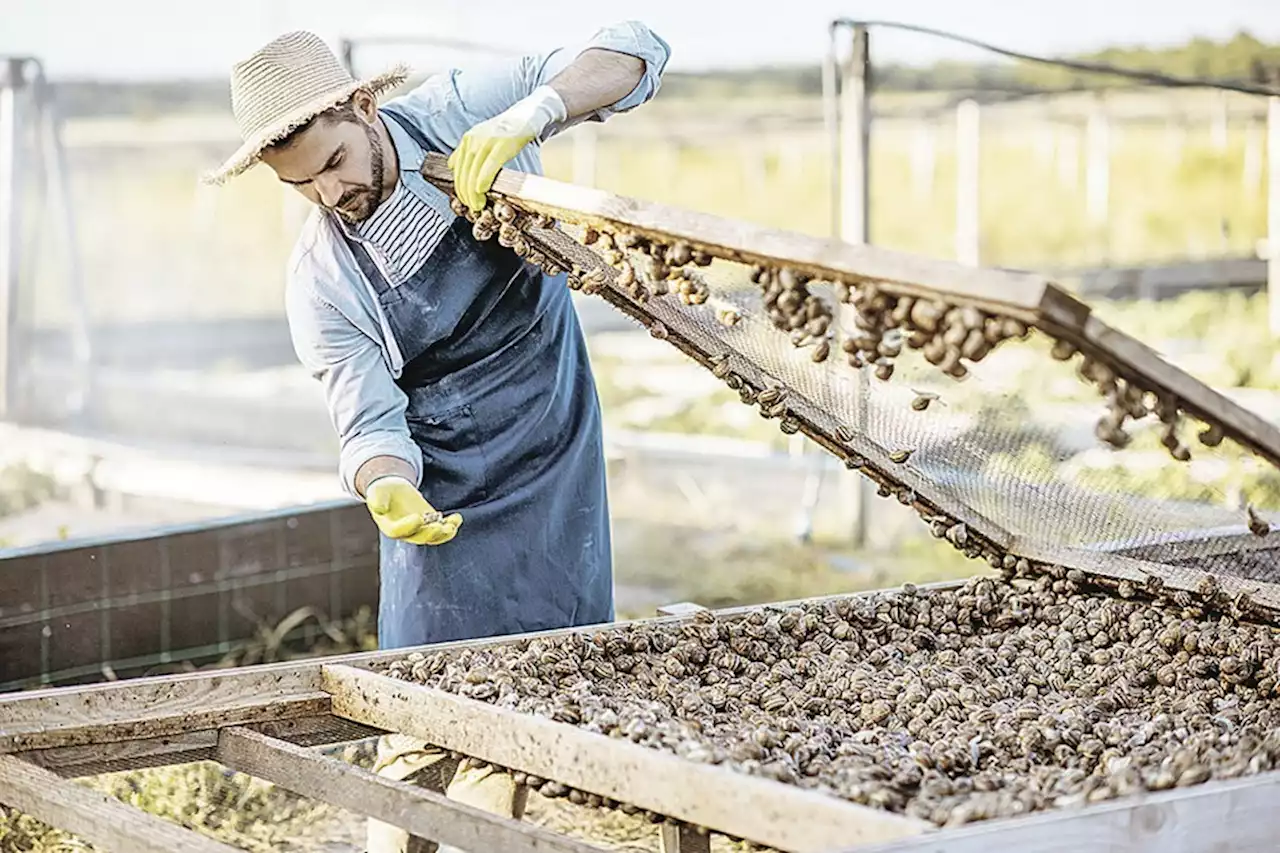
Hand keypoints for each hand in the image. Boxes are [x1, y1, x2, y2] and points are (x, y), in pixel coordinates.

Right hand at [365, 476, 461, 545]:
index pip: (399, 531)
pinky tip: (457, 518)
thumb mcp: (377, 492)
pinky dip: (451, 525)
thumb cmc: (383, 492)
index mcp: (390, 527)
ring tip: (453, 524)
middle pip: (419, 537)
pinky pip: (442, 528)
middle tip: (439, 526)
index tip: (418, 517)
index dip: (409, 526)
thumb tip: (380, 509)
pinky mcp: (431, 523)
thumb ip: (377, 500)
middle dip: (430, 533)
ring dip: (444, 533)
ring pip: (434, 536)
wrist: (393, 490)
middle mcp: (406, 533)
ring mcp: (420, 529)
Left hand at [447, 85, 566, 211]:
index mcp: (468, 139)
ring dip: (473, 191)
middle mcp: (474, 139)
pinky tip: (482, 189)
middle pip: (464, 172)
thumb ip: (465, 151)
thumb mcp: (480, 138)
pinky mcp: (503, 144)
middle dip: (465, 193)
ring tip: (478, 204)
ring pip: (474, 171)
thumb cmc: (506, 131)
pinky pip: (489, 165)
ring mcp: (488, 141)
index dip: (459, 187)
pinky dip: (483, 179)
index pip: (457, 168)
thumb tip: (451, 165)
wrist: (526, 116)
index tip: (464, 200)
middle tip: (472, 206)